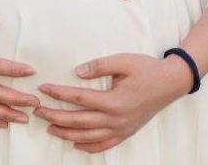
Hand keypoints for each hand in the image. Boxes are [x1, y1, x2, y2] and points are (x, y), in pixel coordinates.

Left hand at [34, 53, 191, 152]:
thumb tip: (77, 72)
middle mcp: (116, 119)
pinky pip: (103, 146)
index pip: (79, 99)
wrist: (170, 83)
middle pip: (78, 121)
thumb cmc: (147, 69)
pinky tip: (75, 144)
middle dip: (55, 116)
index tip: (43, 88)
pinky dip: (87, 147)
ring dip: (66, 133)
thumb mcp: (124, 61)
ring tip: (50, 127)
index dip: (59, 93)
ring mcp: (121, 130)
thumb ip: (99, 65)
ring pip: (88, 137)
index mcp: (114, 100)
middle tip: (38, 111)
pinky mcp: (126, 133)